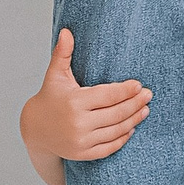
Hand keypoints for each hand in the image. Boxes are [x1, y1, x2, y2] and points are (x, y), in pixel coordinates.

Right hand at [20, 31, 151, 184]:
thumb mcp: (55, 75)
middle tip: (148, 95)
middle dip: (135, 104)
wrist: (35, 129)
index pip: (107, 96)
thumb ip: (63, 53)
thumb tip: (67, 31)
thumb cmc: (50, 97)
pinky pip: (109, 147)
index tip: (139, 85)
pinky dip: (122, 138)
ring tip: (145, 110)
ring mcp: (81, 141)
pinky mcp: (83, 153)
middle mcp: (78, 123)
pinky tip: (132, 128)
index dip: (126, 91)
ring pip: (115, 130)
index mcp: (74, 101)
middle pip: (116, 113)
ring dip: (133, 120)